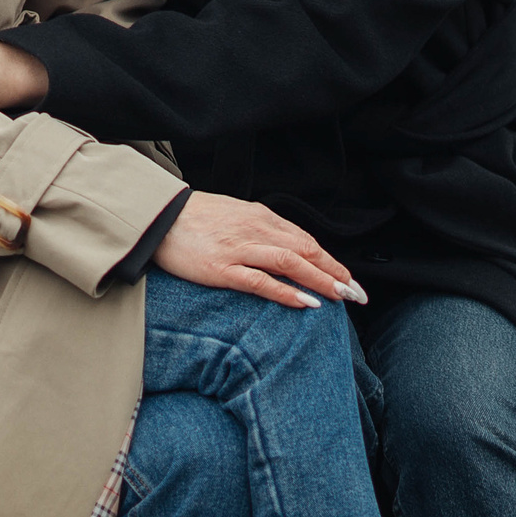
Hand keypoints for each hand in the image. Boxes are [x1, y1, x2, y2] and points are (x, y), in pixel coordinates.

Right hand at [151, 193, 367, 310]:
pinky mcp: (222, 269)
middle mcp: (255, 230)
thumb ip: (261, 229)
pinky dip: (287, 291)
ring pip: (290, 263)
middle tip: (357, 293)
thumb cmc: (195, 218)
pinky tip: (306, 302)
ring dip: (320, 280)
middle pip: (305, 251)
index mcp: (260, 217)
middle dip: (334, 272)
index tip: (348, 278)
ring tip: (341, 296)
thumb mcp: (235, 215)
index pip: (305, 240)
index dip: (330, 260)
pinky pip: (261, 281)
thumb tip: (289, 247)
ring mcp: (238, 249)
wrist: (158, 217)